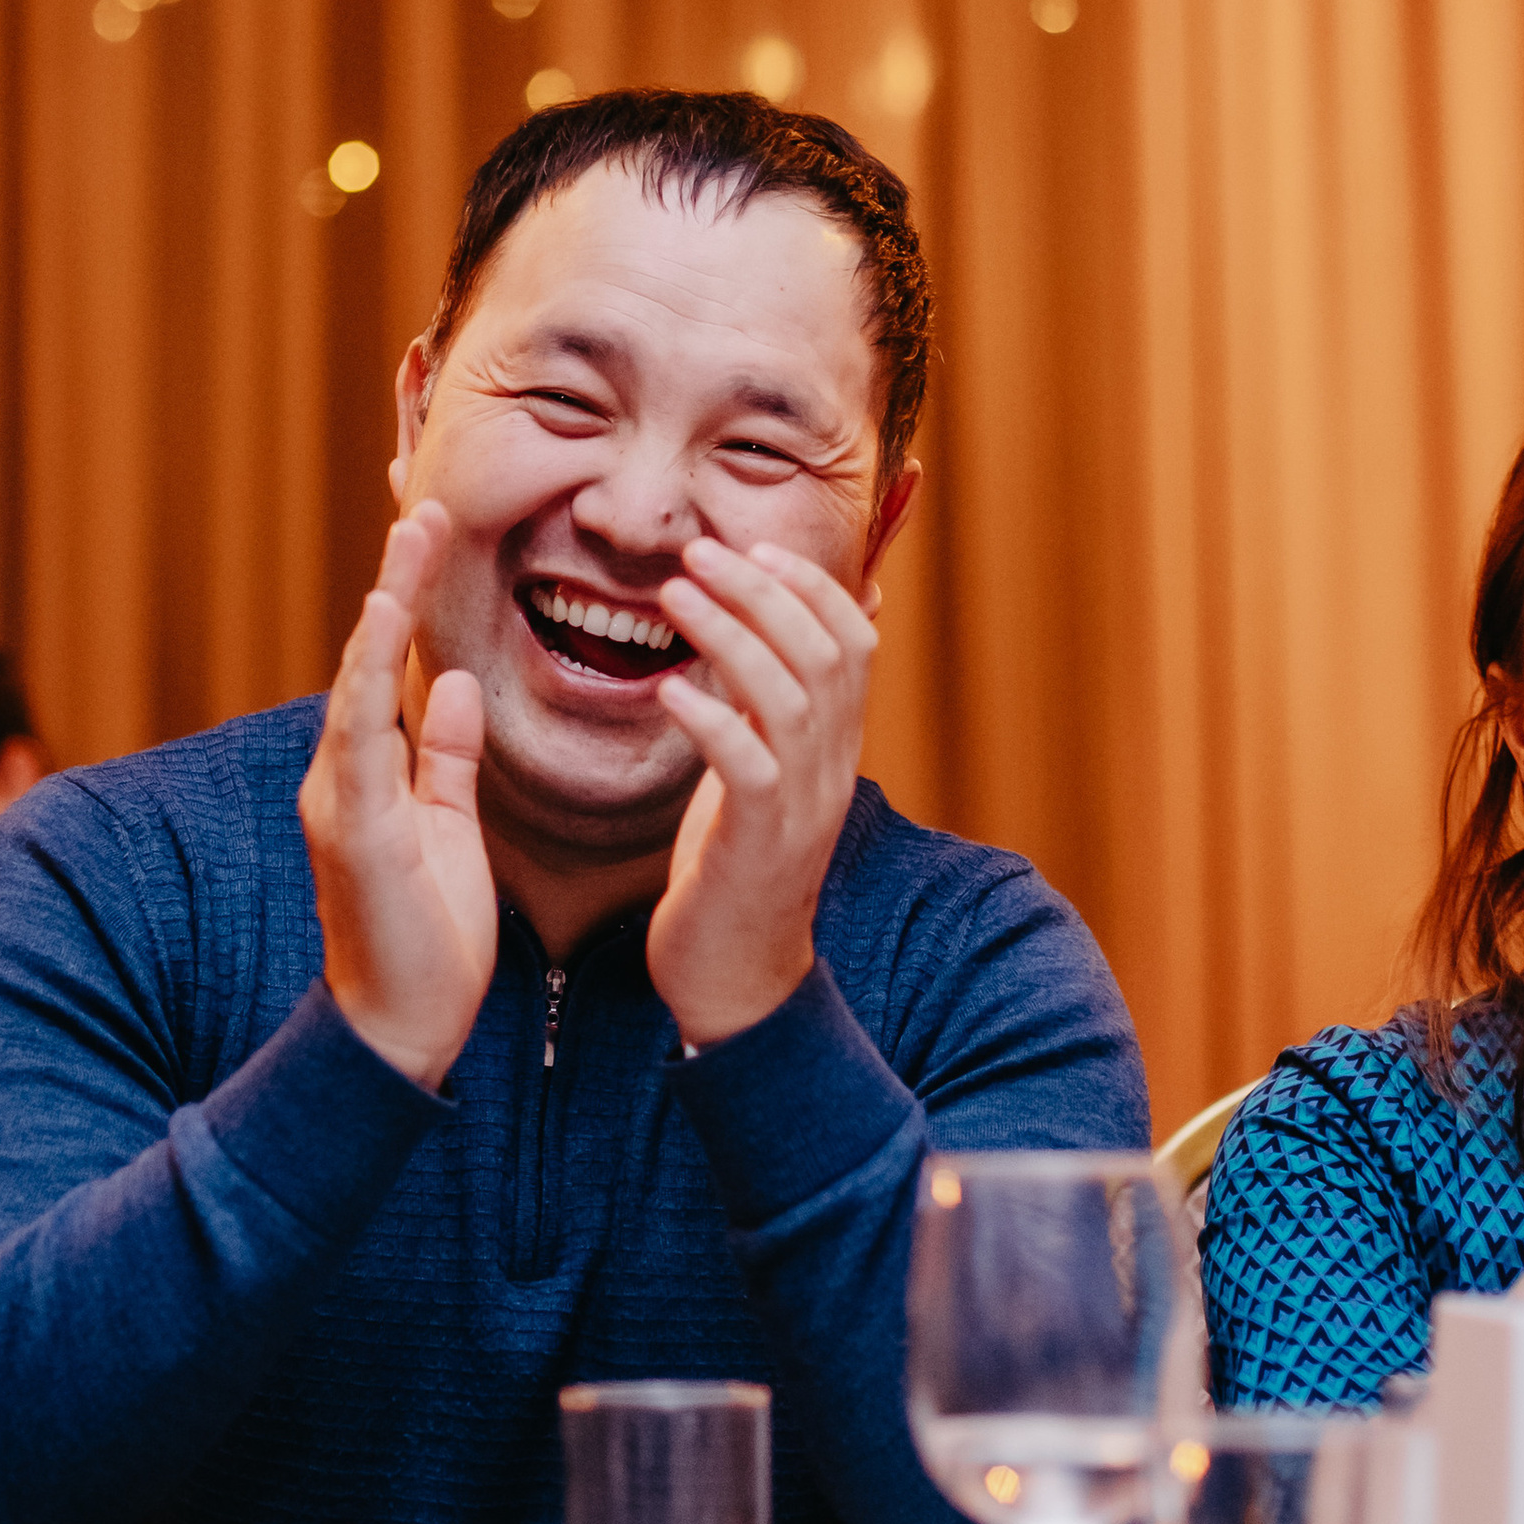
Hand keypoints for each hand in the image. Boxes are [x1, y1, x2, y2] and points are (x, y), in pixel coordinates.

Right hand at [299, 504, 495, 1087]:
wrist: (401, 1031)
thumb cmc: (427, 938)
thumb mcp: (450, 828)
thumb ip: (447, 759)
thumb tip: (461, 689)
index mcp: (370, 773)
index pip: (389, 671)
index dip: (408, 601)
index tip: (437, 535)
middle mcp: (343, 774)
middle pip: (366, 658)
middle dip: (396, 581)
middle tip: (426, 505)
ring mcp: (340, 798)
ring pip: (357, 681)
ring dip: (384, 606)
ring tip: (411, 537)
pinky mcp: (352, 826)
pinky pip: (361, 735)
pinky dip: (370, 674)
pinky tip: (386, 622)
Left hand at [647, 539, 877, 1044]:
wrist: (735, 979)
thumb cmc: (734, 867)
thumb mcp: (761, 774)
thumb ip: (768, 709)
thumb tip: (768, 641)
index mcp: (834, 748)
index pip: (853, 642)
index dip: (813, 585)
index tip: (756, 544)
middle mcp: (831, 769)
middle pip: (824, 653)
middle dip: (764, 591)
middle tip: (700, 551)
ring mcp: (802, 807)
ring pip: (790, 697)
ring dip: (731, 634)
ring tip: (675, 596)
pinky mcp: (760, 844)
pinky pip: (749, 766)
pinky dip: (712, 719)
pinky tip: (669, 690)